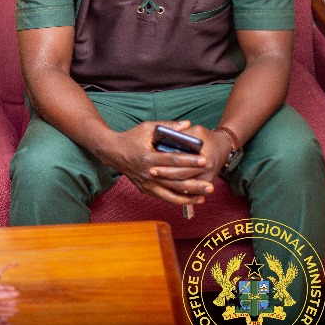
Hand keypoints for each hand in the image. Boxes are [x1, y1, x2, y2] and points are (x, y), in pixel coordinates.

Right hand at [99, 120, 214, 207]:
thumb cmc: (131, 138)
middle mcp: (148, 173)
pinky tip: (192, 199)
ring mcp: (146, 184)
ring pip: (171, 194)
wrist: (112, 152)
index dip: (189, 161)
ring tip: (205, 196)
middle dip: (194, 184)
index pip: (173, 160)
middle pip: (175, 181)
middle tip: (211, 186)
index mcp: (148, 157)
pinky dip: (179, 200)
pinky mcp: (145, 190)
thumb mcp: (147, 128)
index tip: (205, 160)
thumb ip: (168, 126)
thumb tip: (187, 124)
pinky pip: (165, 198)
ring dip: (189, 197)